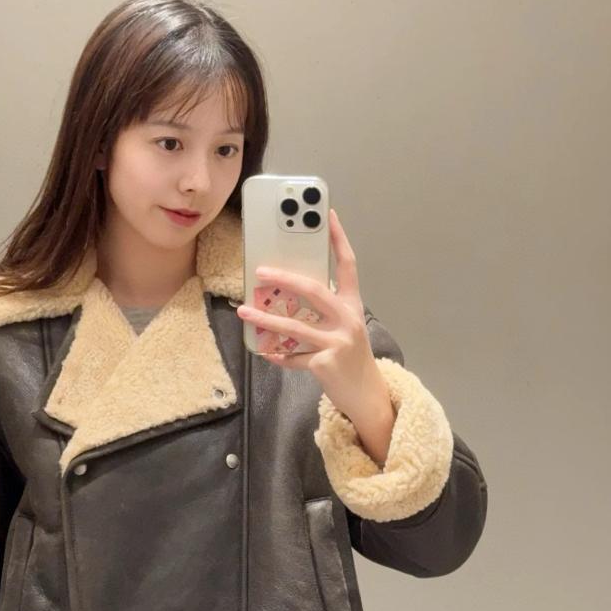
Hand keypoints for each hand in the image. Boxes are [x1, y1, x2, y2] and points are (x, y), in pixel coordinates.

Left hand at [236, 208, 378, 420]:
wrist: (366, 395)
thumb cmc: (350, 357)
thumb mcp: (344, 327)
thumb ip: (324, 310)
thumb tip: (286, 294)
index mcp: (353, 306)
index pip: (348, 265)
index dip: (338, 238)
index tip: (327, 214)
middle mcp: (348, 320)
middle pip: (314, 290)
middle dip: (285, 279)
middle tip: (260, 272)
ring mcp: (337, 342)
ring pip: (294, 326)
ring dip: (265, 318)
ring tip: (244, 311)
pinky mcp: (325, 363)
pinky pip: (292, 357)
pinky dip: (278, 355)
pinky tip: (266, 352)